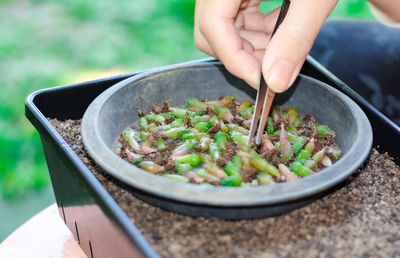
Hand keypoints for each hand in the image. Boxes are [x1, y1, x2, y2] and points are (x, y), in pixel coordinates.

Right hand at [194, 0, 336, 91]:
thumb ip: (295, 37)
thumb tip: (276, 82)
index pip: (213, 24)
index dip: (235, 59)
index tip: (262, 82)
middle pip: (211, 29)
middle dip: (242, 55)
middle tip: (274, 67)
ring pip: (223, 28)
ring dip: (252, 45)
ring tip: (284, 44)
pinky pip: (236, 17)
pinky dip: (258, 31)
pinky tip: (281, 25)